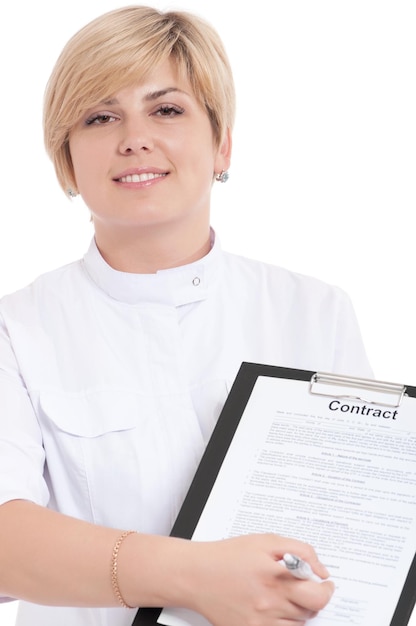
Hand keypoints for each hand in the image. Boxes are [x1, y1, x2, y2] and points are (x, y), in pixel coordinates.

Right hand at [184, 533, 333, 625]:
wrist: (196, 574)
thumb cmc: (228, 555)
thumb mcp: (266, 541)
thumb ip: (300, 551)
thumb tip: (320, 570)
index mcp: (275, 577)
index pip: (317, 595)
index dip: (327, 590)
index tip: (325, 584)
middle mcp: (270, 603)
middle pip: (310, 611)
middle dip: (313, 598)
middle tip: (305, 588)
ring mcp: (260, 622)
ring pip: (298, 624)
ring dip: (298, 611)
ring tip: (283, 595)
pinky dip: (283, 623)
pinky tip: (274, 609)